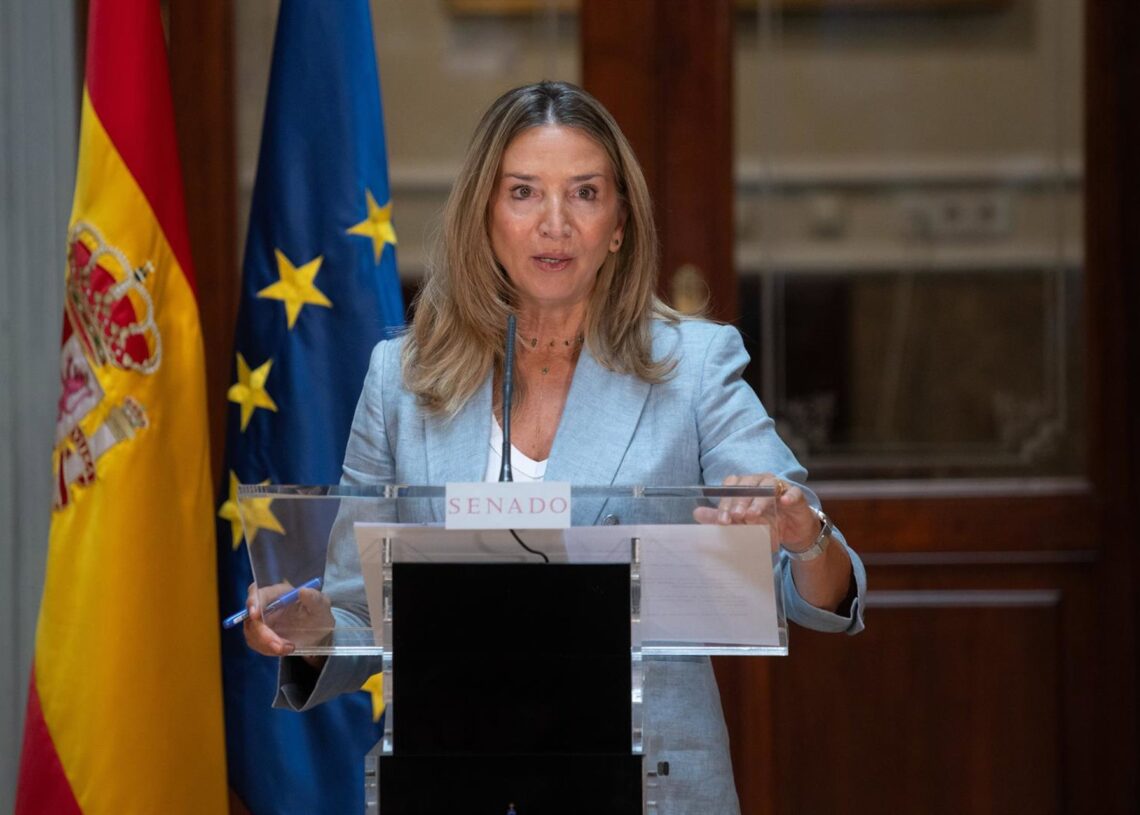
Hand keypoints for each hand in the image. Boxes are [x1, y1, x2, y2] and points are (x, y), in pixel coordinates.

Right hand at [242, 580, 333, 658]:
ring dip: (267, 645)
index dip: (253, 602)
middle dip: (262, 634)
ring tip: (289, 648)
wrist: (318, 632)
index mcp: (277, 592)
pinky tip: (286, 649)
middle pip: (251, 618)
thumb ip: (314, 598)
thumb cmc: (318, 613)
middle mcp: (265, 605)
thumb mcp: (322, 605)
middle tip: (279, 646)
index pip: (257, 592)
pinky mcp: (261, 636)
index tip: (255, 615)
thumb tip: (303, 591)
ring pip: (252, 634)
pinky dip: (269, 650)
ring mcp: (261, 621)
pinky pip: (257, 644)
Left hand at [692, 473, 822, 553]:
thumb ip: (720, 518)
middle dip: (739, 501)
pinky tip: (784, 503)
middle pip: (747, 483)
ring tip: (752, 514)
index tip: (723, 520)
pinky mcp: (796, 495)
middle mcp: (760, 481)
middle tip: (736, 516)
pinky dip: (789, 496)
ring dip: (759, 500)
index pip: (731, 486)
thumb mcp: (741, 523)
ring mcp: (780, 486)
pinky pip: (793, 492)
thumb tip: (696, 513)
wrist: (791, 533)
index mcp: (745, 485)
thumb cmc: (763, 523)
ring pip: (768, 486)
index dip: (725, 501)